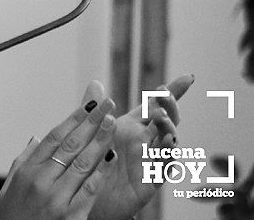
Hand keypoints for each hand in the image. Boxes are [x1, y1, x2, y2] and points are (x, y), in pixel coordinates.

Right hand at [0, 98, 118, 219]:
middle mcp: (41, 181)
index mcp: (27, 171)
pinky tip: (111, 157)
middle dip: (91, 123)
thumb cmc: (15, 216)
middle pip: (71, 145)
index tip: (90, 105)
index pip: (55, 137)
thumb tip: (37, 138)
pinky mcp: (71, 214)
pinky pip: (90, 188)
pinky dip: (101, 171)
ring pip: (83, 163)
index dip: (74, 119)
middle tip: (107, 106)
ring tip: (112, 124)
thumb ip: (23, 161)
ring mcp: (56, 198)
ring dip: (100, 141)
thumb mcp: (10, 187)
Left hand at [87, 75, 194, 219]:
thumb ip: (96, 110)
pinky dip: (167, 155)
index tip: (189, 78)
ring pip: (168, 142)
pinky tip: (166, 143)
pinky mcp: (149, 180)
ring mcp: (149, 160)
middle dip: (168, 106)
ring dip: (168, 128)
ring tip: (161, 117)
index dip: (172, 92)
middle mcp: (145, 142)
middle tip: (163, 95)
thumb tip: (95, 82)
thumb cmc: (92, 164)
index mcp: (132, 128)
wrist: (86, 198)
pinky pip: (163, 167)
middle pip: (165, 120)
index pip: (154, 106)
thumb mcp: (93, 134)